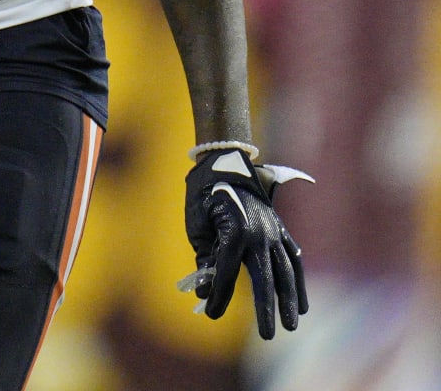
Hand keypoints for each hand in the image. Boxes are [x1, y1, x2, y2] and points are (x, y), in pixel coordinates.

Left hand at [181, 146, 311, 338]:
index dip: (219, 294)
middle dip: (266, 308)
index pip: (226, 271)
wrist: (223, 162)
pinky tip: (302, 303)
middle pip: (265, 278)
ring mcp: (274, 231)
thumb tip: (206, 292)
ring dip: (291, 299)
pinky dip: (299, 281)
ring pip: (287, 271)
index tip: (211, 313)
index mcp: (234, 229)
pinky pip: (293, 260)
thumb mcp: (197, 226)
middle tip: (269, 336)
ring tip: (292, 323)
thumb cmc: (203, 195)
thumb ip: (205, 259)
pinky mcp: (280, 230)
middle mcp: (259, 233)